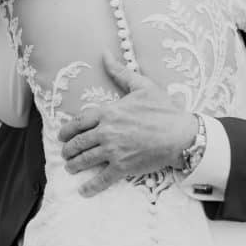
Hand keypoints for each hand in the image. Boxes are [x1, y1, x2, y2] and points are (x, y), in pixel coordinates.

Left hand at [58, 53, 197, 196]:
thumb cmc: (164, 109)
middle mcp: (106, 131)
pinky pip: (102, 179)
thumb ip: (120, 72)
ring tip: (70, 167)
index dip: (67, 130)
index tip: (62, 136)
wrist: (182, 134)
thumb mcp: (141, 86)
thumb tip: (105, 54)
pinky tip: (83, 191)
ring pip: (85, 159)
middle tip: (66, 154)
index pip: (78, 122)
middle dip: (68, 150)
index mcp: (108, 112)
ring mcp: (113, 150)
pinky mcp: (123, 167)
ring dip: (74, 165)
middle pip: (78, 142)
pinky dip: (91, 186)